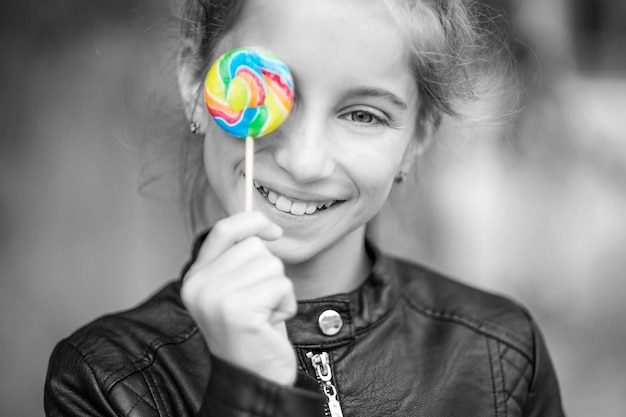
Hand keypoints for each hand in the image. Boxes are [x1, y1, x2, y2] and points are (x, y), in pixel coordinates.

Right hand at [181, 212, 296, 385]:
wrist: (253, 377)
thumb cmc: (251, 333)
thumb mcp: (235, 290)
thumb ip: (237, 260)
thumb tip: (261, 226)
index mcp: (195, 278)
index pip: (224, 230)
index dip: (252, 221)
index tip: (272, 230)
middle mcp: (199, 286)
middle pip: (254, 246)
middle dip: (269, 273)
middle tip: (259, 302)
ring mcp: (217, 298)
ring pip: (271, 265)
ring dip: (279, 290)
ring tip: (264, 314)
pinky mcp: (240, 311)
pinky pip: (282, 286)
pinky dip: (285, 304)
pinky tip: (270, 323)